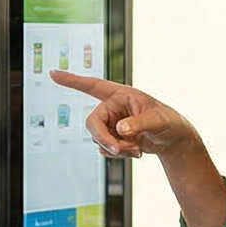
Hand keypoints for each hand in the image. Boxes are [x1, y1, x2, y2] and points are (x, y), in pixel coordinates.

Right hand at [49, 71, 196, 157]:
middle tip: (120, 150)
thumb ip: (139, 124)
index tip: (52, 73)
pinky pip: (104, 148)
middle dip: (104, 139)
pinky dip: (117, 154)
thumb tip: (120, 130)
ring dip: (116, 149)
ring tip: (137, 150)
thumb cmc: (169, 122)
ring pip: (98, 139)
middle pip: (92, 124)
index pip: (92, 86)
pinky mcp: (112, 137)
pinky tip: (135, 152)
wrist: (173, 139)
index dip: (72, 80)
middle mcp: (112, 108)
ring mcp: (111, 124)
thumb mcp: (158, 121)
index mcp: (120, 95)